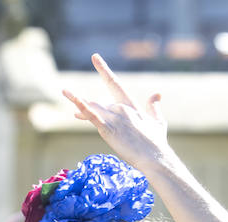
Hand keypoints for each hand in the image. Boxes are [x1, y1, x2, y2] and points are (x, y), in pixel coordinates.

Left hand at [63, 53, 171, 168]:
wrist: (155, 157)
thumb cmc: (157, 143)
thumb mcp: (158, 122)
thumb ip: (154, 107)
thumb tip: (157, 94)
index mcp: (131, 105)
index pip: (114, 83)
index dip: (103, 70)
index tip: (94, 57)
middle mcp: (121, 108)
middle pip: (99, 102)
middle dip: (88, 108)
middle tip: (76, 115)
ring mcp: (114, 118)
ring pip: (92, 108)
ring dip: (80, 107)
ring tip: (70, 103)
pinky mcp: (108, 129)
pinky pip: (91, 117)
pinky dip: (82, 109)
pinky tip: (73, 106)